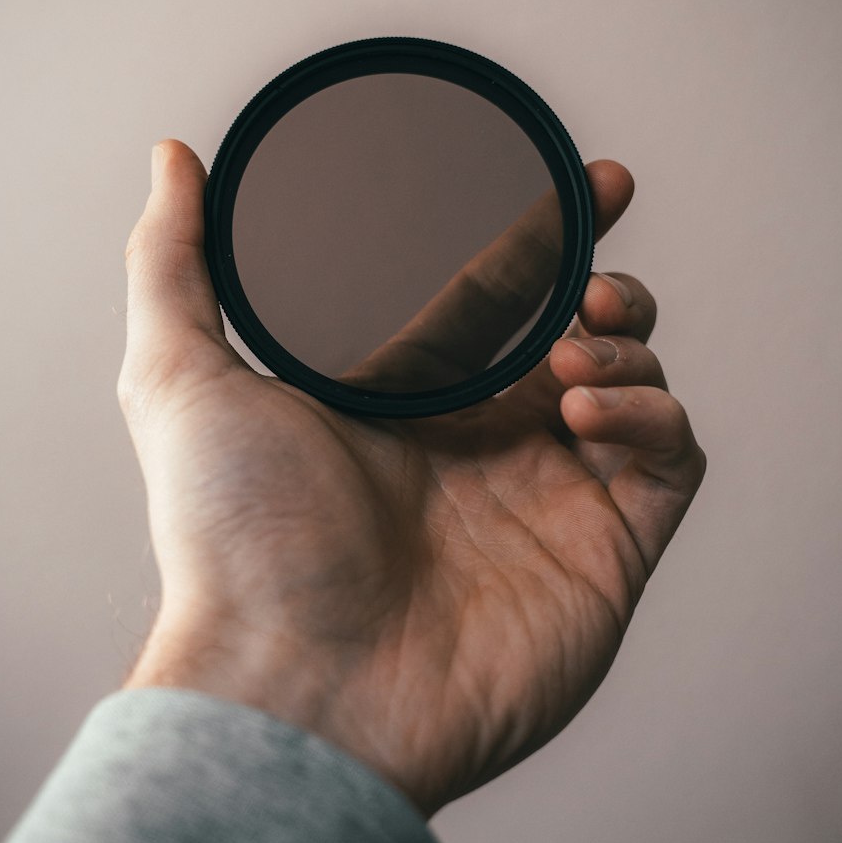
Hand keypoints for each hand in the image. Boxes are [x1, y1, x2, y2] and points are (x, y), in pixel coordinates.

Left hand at [117, 140, 706, 819]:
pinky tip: (581, 410)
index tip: (583, 181)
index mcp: (404, 400)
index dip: (542, 235)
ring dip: (622, 343)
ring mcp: (547, 498)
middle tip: (597, 242)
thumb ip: (175, 260)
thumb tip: (171, 157)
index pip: (493, 296)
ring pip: (635, 384)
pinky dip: (652, 416)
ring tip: (570, 350)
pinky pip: (670, 462)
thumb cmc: (232, 544)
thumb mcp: (179, 378)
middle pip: (576, 334)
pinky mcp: (604, 554)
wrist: (294, 685)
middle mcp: (480, 445)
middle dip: (603, 279)